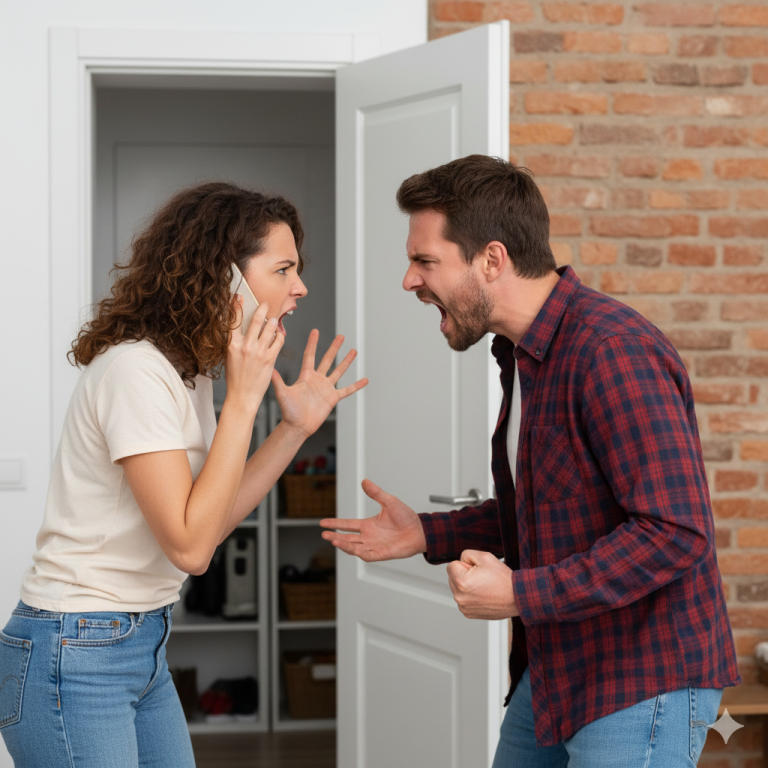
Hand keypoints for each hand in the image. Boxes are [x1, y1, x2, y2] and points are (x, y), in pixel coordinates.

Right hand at [225, 298, 283, 413]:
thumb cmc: (235, 378)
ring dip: (273, 321)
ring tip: (274, 319)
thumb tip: (242, 329)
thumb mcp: (229, 357)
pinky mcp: (270, 359)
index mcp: (232, 345)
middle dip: (262, 309)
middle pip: (255, 320)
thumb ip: (235, 342)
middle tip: (265, 304)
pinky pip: (278, 341)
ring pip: (269, 328)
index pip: (234, 320)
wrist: (242, 397)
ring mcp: (258, 352)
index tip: (240, 296)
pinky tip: (279, 335)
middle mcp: (245, 346)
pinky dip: (280, 335)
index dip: (237, 306)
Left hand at [272, 330, 367, 438]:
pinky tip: (365, 380)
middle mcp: (317, 379)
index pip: (310, 355)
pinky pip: (347, 390)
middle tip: (341, 336)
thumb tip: (269, 368)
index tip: (316, 331)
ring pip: (338, 371)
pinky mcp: (332, 398)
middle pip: (327, 359)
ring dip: (346, 361)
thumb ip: (277, 380)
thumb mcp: (282, 393)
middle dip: (334, 347)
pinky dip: (356, 385)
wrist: (297, 426)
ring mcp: (326, 388)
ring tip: (353, 351)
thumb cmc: (288, 410)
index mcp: (306, 376)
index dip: (313, 343)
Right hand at [320, 479, 426, 560]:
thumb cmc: (406, 517)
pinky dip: (359, 553)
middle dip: (335, 537)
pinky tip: (353, 549)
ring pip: (354, 547)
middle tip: (324, 534)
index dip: (335, 524)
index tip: (322, 522)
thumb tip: (364, 481)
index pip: (347, 524)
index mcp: (368, 525)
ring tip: (334, 540)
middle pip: (347, 538)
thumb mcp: (389, 502)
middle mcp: (369, 536)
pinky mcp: (382, 554)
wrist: (420, 530)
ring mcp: (374, 546)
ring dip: (344, 545)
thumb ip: (376, 493)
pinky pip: (368, 555)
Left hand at [447, 550, 518, 619]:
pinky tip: (484, 595)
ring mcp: (464, 607)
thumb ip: (466, 554)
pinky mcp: (469, 614)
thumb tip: (460, 561)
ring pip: (458, 589)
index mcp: (461, 582)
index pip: (451, 566)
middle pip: (452, 578)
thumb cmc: (503, 579)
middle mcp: (460, 597)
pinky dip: (470, 596)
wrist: (517, 598)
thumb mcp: (484, 556)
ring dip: (466, 586)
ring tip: (484, 587)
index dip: (465, 564)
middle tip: (482, 578)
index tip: (477, 570)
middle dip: (464, 575)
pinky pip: (464, 599)